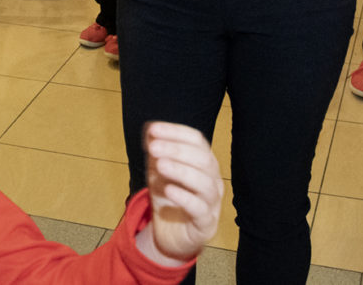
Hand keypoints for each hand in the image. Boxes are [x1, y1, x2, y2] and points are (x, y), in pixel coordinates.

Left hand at [139, 122, 223, 264]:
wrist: (169, 234)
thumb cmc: (169, 197)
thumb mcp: (158, 171)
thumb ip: (156, 151)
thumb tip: (150, 130)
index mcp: (204, 162)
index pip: (197, 140)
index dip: (176, 132)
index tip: (153, 129)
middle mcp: (213, 179)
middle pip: (203, 159)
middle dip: (177, 150)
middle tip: (154, 147)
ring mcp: (212, 202)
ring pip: (205, 183)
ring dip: (181, 170)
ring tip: (160, 165)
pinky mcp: (206, 224)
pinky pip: (200, 209)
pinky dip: (184, 197)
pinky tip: (168, 190)